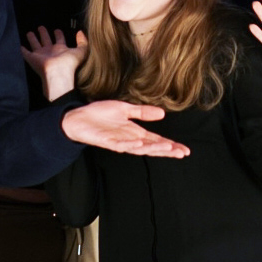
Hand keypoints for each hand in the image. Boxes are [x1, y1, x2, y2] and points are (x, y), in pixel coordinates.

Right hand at [22, 28, 85, 100]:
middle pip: (46, 40)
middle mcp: (50, 52)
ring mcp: (40, 55)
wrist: (58, 73)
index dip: (58, 34)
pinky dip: (23, 50)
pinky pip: (26, 53)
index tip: (57, 29)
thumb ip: (83, 41)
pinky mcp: (32, 59)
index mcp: (61, 49)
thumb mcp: (81, 51)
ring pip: (35, 44)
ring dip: (32, 39)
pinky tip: (20, 46)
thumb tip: (80, 32)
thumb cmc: (69, 63)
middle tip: (41, 27)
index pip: (59, 40)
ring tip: (29, 32)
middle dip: (43, 33)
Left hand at [61, 101, 190, 157]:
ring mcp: (119, 142)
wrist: (77, 117)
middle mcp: (130, 140)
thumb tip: (162, 114)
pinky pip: (122, 146)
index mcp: (135, 132)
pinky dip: (131, 146)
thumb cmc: (99, 114)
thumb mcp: (124, 108)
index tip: (185, 150)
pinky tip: (141, 144)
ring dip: (154, 149)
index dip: (171, 145)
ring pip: (140, 149)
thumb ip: (142, 112)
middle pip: (152, 147)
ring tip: (168, 148)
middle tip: (182, 153)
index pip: (157, 140)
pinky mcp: (107, 142)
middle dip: (168, 150)